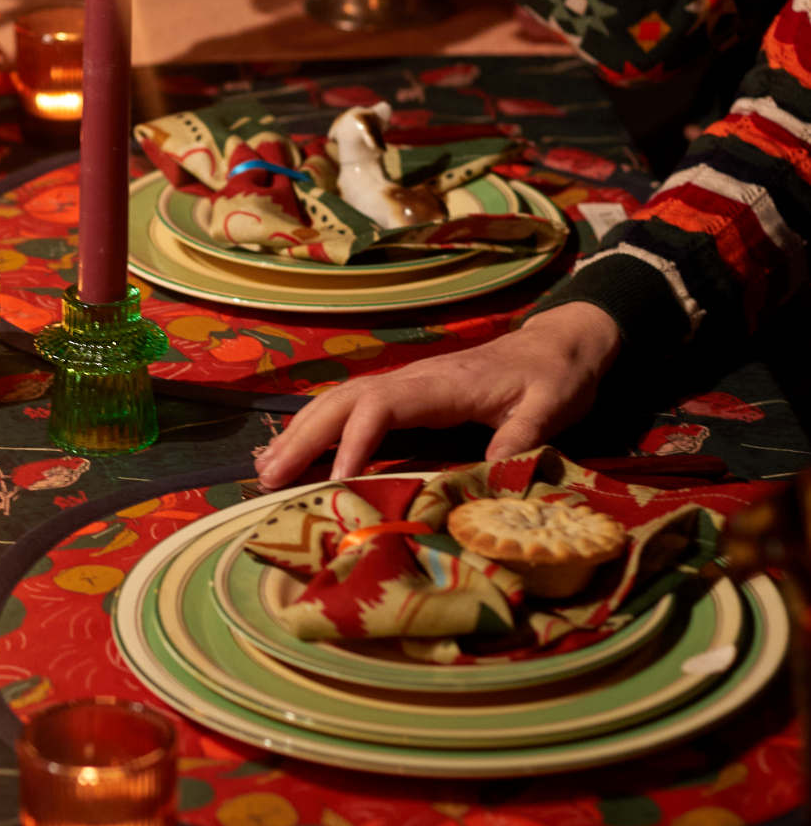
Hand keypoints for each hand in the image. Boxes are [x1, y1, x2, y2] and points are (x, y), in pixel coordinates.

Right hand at [255, 303, 623, 486]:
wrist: (559, 345)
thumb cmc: (555, 376)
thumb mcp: (551, 406)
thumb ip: (521, 436)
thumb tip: (491, 474)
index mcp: (441, 384)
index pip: (382, 406)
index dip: (354, 441)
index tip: (336, 480)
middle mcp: (413, 380)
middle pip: (343, 401)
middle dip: (304, 437)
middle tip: (267, 478)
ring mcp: (407, 386)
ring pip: (340, 402)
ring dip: (301, 432)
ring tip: (266, 469)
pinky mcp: (409, 397)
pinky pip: (353, 409)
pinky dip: (319, 428)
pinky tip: (297, 451)